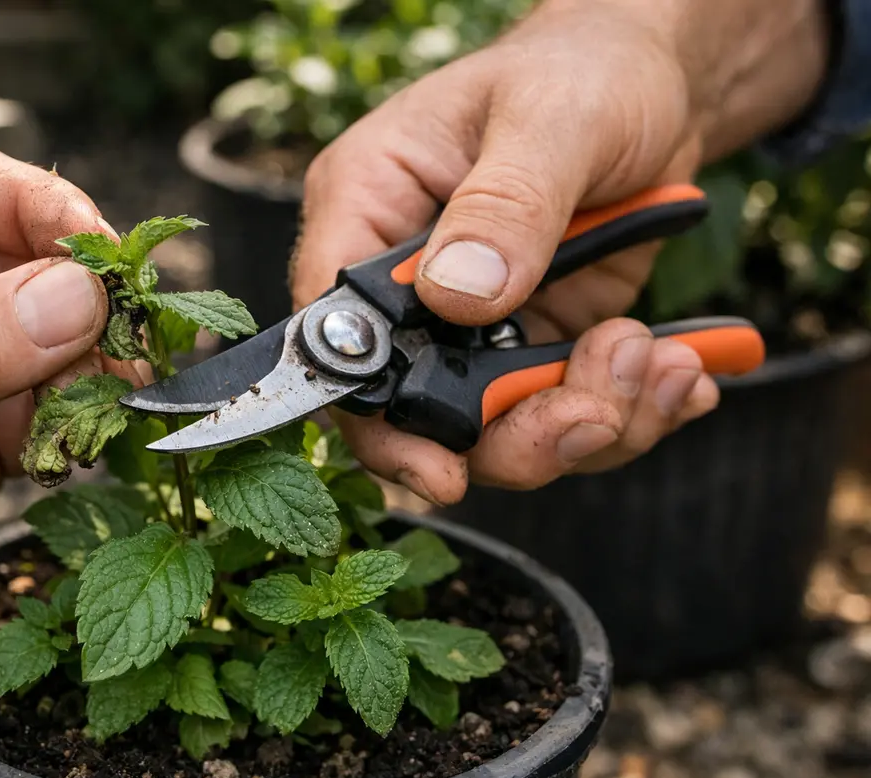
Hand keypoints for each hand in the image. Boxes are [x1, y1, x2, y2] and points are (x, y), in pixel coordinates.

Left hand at [0, 143, 129, 767]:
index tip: (100, 248)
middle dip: (76, 292)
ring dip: (87, 365)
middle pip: (13, 265)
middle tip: (128, 328)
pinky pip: (41, 422)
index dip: (35, 206)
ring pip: (40, 346)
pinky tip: (82, 443)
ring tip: (118, 392)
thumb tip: (76, 295)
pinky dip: (74, 427)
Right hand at [291, 0, 826, 502]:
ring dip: (591, 421)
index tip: (442, 471)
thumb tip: (459, 297)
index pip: (335, 333)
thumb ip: (505, 204)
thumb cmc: (584, 70)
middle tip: (600, 410)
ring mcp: (472, 323)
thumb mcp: (552, 118)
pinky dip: (630, 412)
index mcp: (368, 209)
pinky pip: (566, 413)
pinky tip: (677, 374)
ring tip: (661, 364)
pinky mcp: (535, 342)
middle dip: (518, 432)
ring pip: (501, 431)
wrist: (655, 82)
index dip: (373, 416)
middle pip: (420, 410)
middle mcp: (408, 282)